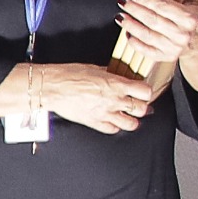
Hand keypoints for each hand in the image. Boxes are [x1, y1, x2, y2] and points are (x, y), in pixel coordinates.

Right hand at [19, 62, 160, 135]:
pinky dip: (115, 126)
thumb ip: (111, 75)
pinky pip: (112, 129)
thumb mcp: (95, 69)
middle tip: (138, 105)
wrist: (52, 87)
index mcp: (116, 84)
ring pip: (131, 124)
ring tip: (128, 116)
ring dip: (132, 120)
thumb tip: (119, 77)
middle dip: (142, 107)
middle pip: (142, 109)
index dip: (146, 92)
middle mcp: (114, 100)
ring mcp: (105, 113)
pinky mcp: (94, 122)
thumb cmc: (69, 75)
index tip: (143, 92)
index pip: (145, 92)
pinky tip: (112, 121)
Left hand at [115, 0, 197, 81]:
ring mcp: (173, 47)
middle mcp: (181, 34)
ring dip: (130, 25)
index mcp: (190, 19)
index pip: (163, 7)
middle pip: (152, 20)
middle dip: (134, 10)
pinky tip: (127, 32)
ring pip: (146, 35)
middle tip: (122, 1)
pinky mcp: (165, 57)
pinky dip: (134, 42)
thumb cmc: (197, 21)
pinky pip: (145, 50)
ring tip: (120, 16)